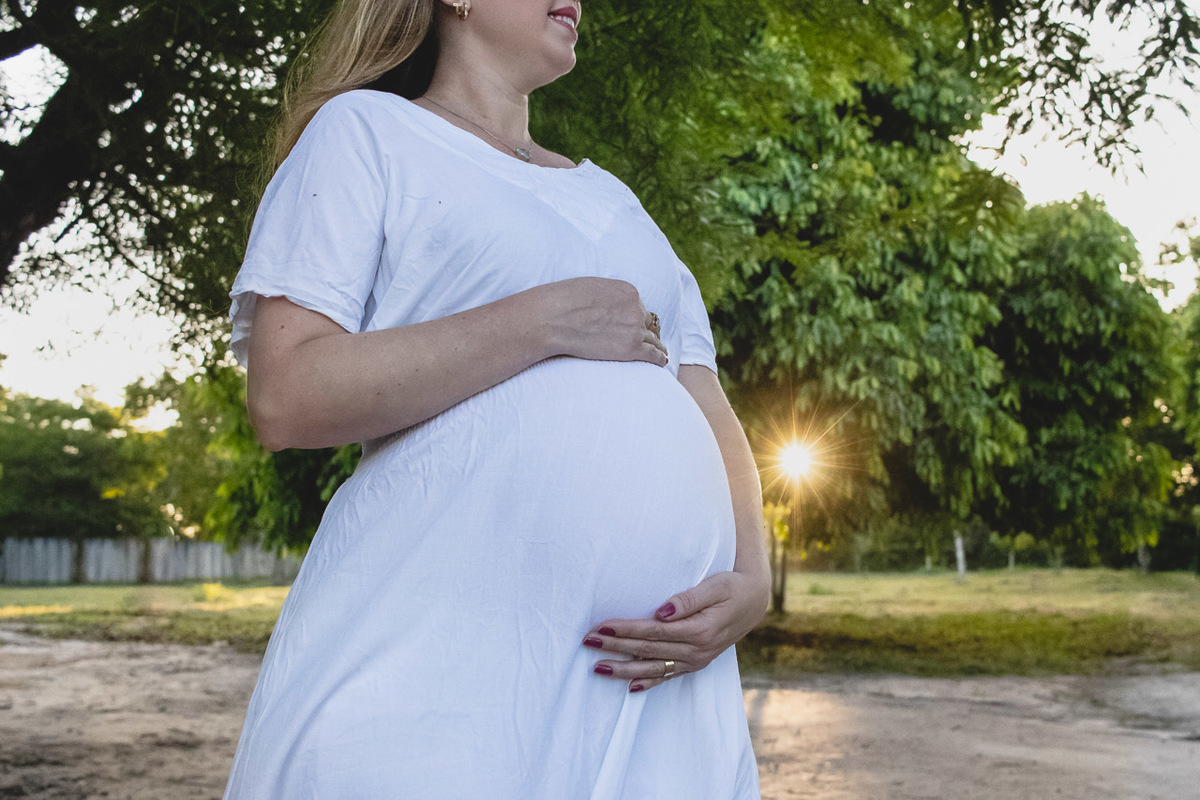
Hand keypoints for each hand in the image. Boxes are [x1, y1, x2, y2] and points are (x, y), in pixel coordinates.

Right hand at [534, 277, 667, 366]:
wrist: (553, 318)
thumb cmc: (563, 301)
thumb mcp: (591, 287)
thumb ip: (606, 296)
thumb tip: (605, 305)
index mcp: (627, 291)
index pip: (638, 306)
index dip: (634, 316)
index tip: (633, 324)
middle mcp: (635, 308)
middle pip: (646, 322)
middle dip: (645, 330)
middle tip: (650, 339)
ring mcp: (634, 328)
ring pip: (652, 339)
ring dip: (657, 345)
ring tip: (662, 352)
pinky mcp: (630, 348)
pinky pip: (653, 354)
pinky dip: (660, 358)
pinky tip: (662, 362)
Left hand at [582, 569, 769, 692]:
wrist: (755, 601)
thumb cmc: (732, 587)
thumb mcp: (715, 586)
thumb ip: (688, 599)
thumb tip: (661, 611)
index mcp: (700, 630)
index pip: (653, 632)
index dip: (626, 629)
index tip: (602, 626)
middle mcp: (697, 650)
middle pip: (648, 650)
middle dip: (615, 647)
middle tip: (588, 642)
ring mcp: (696, 660)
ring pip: (654, 668)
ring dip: (624, 669)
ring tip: (597, 668)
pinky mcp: (696, 663)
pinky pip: (668, 676)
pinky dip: (649, 682)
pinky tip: (630, 687)